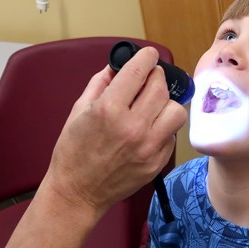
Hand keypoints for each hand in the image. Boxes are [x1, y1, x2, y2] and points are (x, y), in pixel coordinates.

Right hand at [46, 44, 186, 215]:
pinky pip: (172, 135)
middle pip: (160, 87)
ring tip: (152, 106)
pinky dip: (163, 127)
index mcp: (109, 110)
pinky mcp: (157, 163)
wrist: (77, 192)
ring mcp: (148, 147)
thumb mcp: (78, 111)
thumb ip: (100, 84)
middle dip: (155, 77)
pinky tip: (148, 129)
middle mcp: (133, 127)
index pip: (138, 71)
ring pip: (175, 111)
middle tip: (147, 79)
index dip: (146, 57)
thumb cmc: (73, 152)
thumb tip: (116, 66)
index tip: (149, 55)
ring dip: (165, 103)